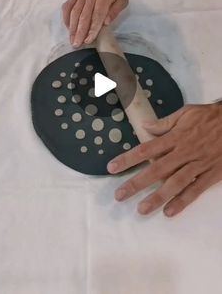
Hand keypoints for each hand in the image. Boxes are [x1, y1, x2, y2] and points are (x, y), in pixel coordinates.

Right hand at [62, 0, 128, 47]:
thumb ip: (115, 10)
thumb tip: (106, 22)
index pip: (97, 15)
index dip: (92, 29)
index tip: (88, 40)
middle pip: (84, 16)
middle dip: (80, 32)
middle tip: (77, 44)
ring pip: (74, 13)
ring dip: (72, 28)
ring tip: (72, 40)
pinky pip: (68, 6)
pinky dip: (66, 17)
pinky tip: (68, 27)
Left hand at [107, 104, 221, 216]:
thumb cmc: (210, 116)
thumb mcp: (186, 113)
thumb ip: (165, 122)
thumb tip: (145, 126)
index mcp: (175, 136)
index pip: (146, 148)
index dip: (128, 159)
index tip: (112, 167)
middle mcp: (184, 152)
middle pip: (156, 169)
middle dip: (137, 183)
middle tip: (120, 195)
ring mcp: (198, 164)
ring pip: (175, 183)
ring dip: (158, 197)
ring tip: (142, 210)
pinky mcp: (211, 174)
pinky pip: (196, 190)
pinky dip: (183, 201)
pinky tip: (170, 212)